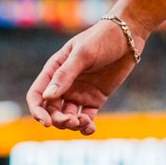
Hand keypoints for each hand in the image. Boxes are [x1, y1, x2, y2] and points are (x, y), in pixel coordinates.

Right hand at [26, 20, 139, 134]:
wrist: (128, 36)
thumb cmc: (102, 38)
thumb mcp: (83, 53)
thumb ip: (65, 74)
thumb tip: (47, 97)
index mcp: (55, 70)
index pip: (37, 95)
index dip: (37, 111)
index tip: (46, 123)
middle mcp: (64, 84)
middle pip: (52, 110)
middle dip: (58, 120)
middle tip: (72, 121)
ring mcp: (79, 92)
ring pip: (67, 117)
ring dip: (72, 125)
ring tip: (84, 122)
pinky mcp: (95, 98)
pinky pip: (86, 118)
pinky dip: (86, 126)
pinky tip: (90, 128)